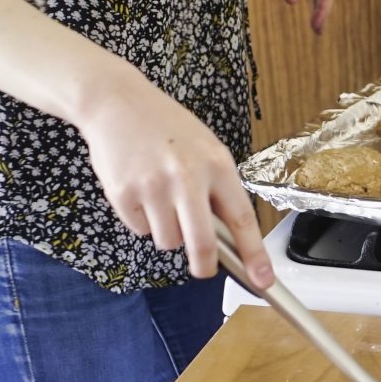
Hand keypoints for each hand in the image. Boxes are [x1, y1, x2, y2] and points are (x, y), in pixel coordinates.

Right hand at [72, 71, 277, 286]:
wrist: (117, 102)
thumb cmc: (166, 127)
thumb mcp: (205, 148)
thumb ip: (217, 188)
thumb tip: (227, 238)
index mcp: (216, 164)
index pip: (242, 219)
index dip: (254, 254)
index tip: (263, 280)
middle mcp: (186, 177)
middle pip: (201, 244)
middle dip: (204, 266)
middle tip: (204, 270)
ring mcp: (153, 187)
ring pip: (168, 240)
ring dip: (167, 231)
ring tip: (161, 198)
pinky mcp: (123, 194)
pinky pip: (140, 229)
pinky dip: (142, 219)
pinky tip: (140, 190)